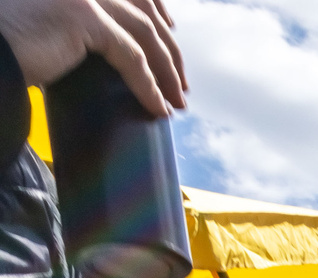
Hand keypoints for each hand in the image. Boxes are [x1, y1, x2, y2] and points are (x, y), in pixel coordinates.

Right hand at [0, 0, 184, 112]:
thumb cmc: (13, 44)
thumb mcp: (55, 23)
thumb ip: (84, 23)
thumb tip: (123, 44)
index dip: (157, 8)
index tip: (172, 32)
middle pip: (144, 8)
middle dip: (169, 46)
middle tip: (180, 81)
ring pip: (145, 33)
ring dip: (167, 71)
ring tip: (176, 100)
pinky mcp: (81, 16)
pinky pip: (131, 56)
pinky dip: (149, 85)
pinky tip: (158, 107)